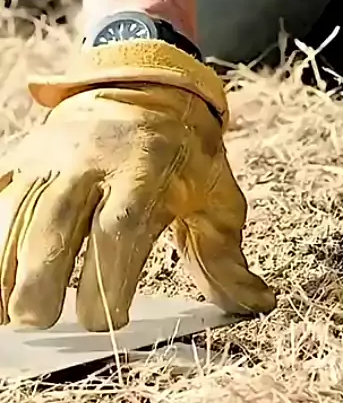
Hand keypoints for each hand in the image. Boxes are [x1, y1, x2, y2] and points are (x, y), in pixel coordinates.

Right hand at [0, 41, 275, 331]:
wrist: (149, 81)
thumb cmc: (188, 151)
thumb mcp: (218, 194)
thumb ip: (227, 254)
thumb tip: (258, 303)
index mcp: (146, 170)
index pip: (121, 227)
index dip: (110, 276)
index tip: (109, 321)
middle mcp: (92, 161)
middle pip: (58, 221)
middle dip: (43, 275)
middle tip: (38, 321)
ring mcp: (52, 157)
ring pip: (19, 211)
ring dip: (5, 262)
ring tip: (3, 315)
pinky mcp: (27, 157)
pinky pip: (0, 193)